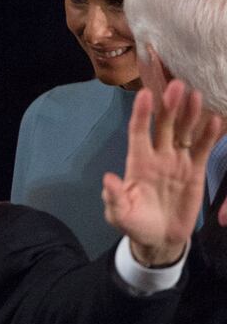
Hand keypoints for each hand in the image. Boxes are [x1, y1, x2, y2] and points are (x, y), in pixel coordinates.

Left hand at [102, 80, 220, 265]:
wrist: (159, 239)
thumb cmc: (135, 224)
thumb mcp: (119, 214)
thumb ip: (114, 197)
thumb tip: (108, 179)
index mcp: (137, 162)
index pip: (138, 132)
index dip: (141, 114)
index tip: (144, 94)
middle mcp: (157, 156)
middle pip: (164, 126)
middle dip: (169, 106)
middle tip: (177, 85)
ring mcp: (177, 162)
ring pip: (184, 132)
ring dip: (190, 114)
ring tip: (196, 95)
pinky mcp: (194, 171)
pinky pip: (202, 149)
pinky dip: (209, 135)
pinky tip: (215, 120)